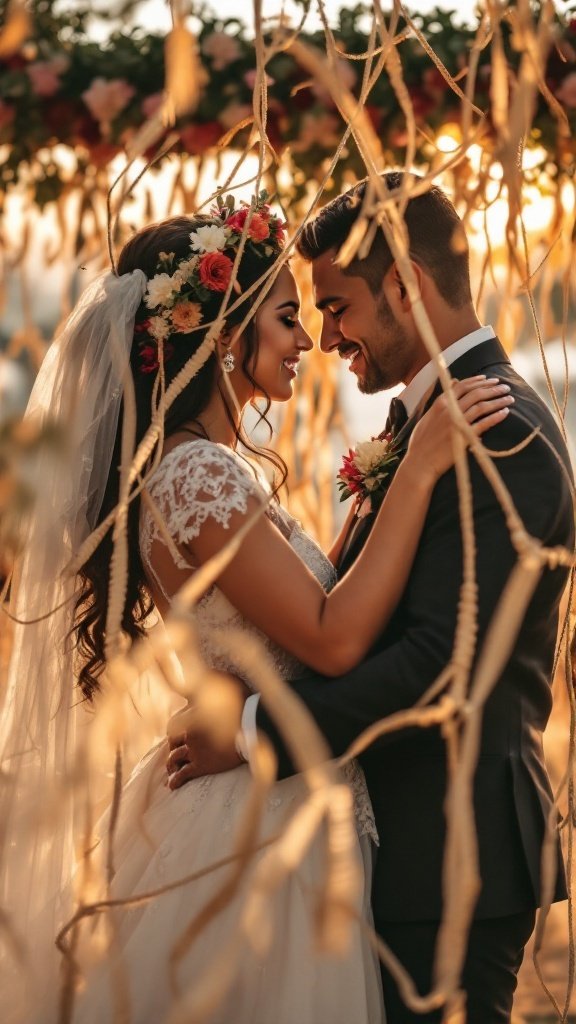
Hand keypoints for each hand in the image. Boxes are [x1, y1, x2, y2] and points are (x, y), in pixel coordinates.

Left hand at [166, 672, 248, 789]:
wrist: (254, 727)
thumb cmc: (245, 702)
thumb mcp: (226, 681)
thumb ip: (212, 677)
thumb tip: (203, 671)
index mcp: (192, 713)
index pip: (173, 724)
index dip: (173, 731)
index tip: (176, 735)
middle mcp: (189, 730)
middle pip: (171, 741)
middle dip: (172, 747)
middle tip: (174, 753)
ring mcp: (194, 748)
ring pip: (174, 758)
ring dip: (171, 765)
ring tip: (171, 771)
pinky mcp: (202, 764)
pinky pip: (183, 775)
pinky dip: (176, 781)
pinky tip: (173, 786)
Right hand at [406, 375, 513, 481]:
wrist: (421, 462)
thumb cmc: (422, 441)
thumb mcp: (428, 415)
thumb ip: (442, 398)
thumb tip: (454, 382)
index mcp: (440, 403)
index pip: (462, 386)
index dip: (478, 381)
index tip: (490, 379)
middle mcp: (449, 410)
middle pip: (476, 393)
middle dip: (493, 388)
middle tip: (505, 387)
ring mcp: (457, 423)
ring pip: (482, 406)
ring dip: (498, 400)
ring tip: (509, 398)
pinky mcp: (464, 437)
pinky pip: (484, 424)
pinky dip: (496, 417)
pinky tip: (505, 413)